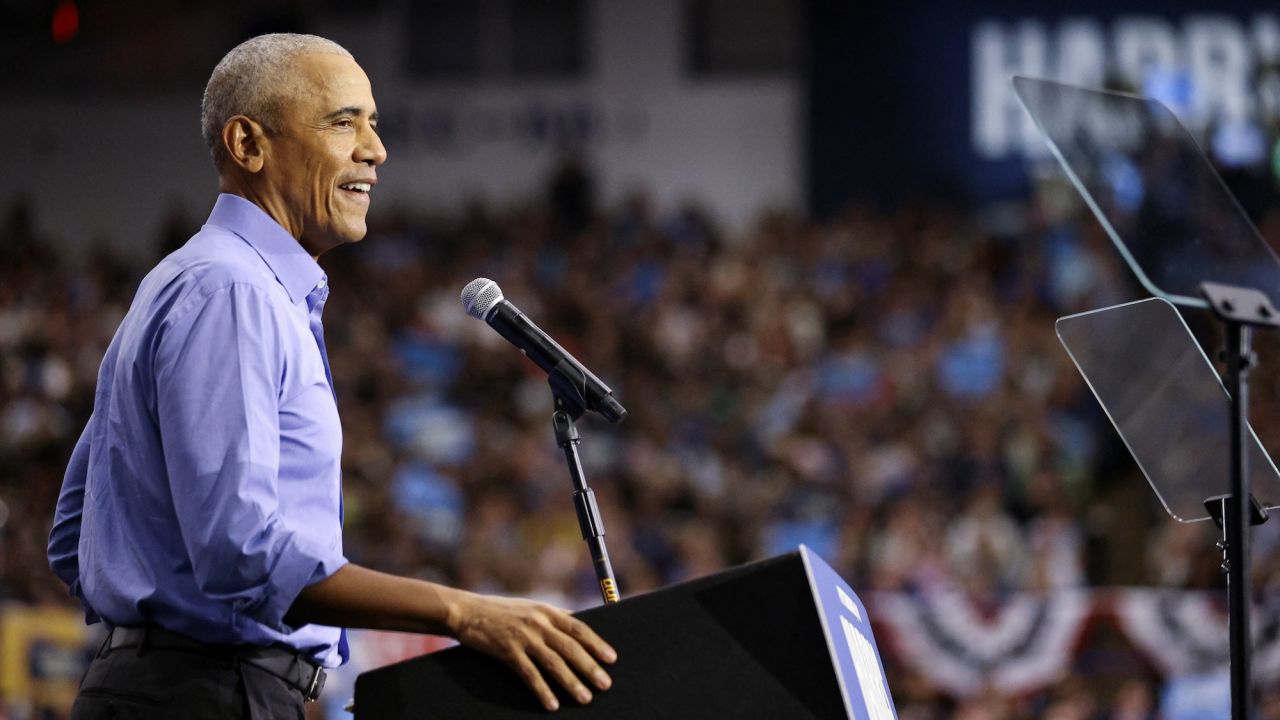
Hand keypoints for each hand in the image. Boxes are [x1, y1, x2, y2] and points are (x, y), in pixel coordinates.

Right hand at [447, 592, 616, 711]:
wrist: (468, 611)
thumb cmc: (501, 610)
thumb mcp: (531, 607)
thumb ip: (552, 616)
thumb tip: (578, 624)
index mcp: (547, 611)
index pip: (578, 628)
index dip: (597, 644)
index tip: (611, 659)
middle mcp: (539, 623)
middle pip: (571, 648)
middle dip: (590, 667)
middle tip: (605, 684)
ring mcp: (524, 637)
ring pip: (554, 663)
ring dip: (571, 683)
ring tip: (585, 698)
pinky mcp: (508, 651)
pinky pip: (530, 675)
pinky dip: (543, 691)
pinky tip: (552, 704)